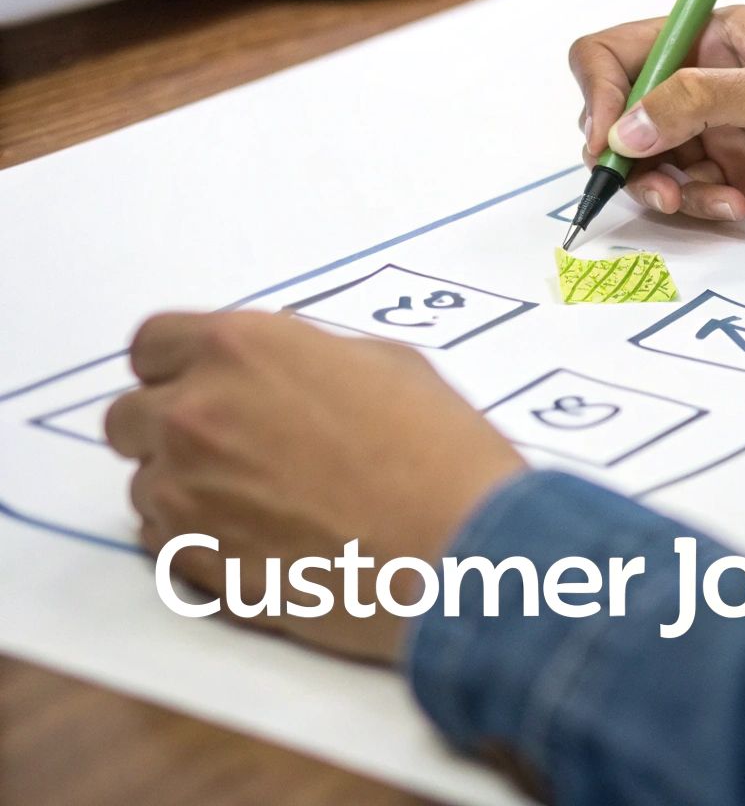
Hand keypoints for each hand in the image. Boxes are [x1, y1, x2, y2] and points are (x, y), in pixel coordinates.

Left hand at [104, 311, 523, 662]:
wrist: (458, 549)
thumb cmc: (442, 457)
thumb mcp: (389, 366)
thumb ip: (309, 361)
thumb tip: (288, 378)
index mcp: (243, 348)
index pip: (153, 344)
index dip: (180, 368)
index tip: (201, 387)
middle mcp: (197, 412)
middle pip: (130, 417)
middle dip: (171, 431)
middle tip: (231, 450)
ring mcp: (187, 489)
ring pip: (145, 484)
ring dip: (187, 489)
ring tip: (263, 504)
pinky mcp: (193, 558)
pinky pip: (159, 541)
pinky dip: (196, 540)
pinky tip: (261, 539)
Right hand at [568, 5, 744, 221]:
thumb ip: (699, 104)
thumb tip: (625, 130)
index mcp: (711, 38)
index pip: (617, 53)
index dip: (599, 95)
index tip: (606, 140)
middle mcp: (706, 82)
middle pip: (624, 117)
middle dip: (627, 154)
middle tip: (650, 186)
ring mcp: (722, 131)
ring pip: (653, 164)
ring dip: (664, 189)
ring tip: (699, 202)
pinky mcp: (741, 174)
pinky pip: (692, 194)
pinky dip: (700, 206)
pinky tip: (735, 206)